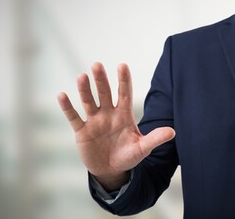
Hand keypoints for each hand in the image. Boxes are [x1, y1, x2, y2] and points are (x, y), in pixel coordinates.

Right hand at [57, 63, 174, 189]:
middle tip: (97, 65)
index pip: (124, 94)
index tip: (122, 65)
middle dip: (101, 80)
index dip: (124, 80)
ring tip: (82, 76)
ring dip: (85, 90)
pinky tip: (62, 95)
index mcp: (124, 115)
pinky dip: (68, 107)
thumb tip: (173, 132)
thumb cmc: (128, 156)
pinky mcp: (82, 131)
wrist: (111, 170)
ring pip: (89, 102)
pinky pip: (74, 117)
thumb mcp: (143, 148)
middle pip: (104, 93)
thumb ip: (155, 139)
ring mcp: (94, 121)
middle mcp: (109, 114)